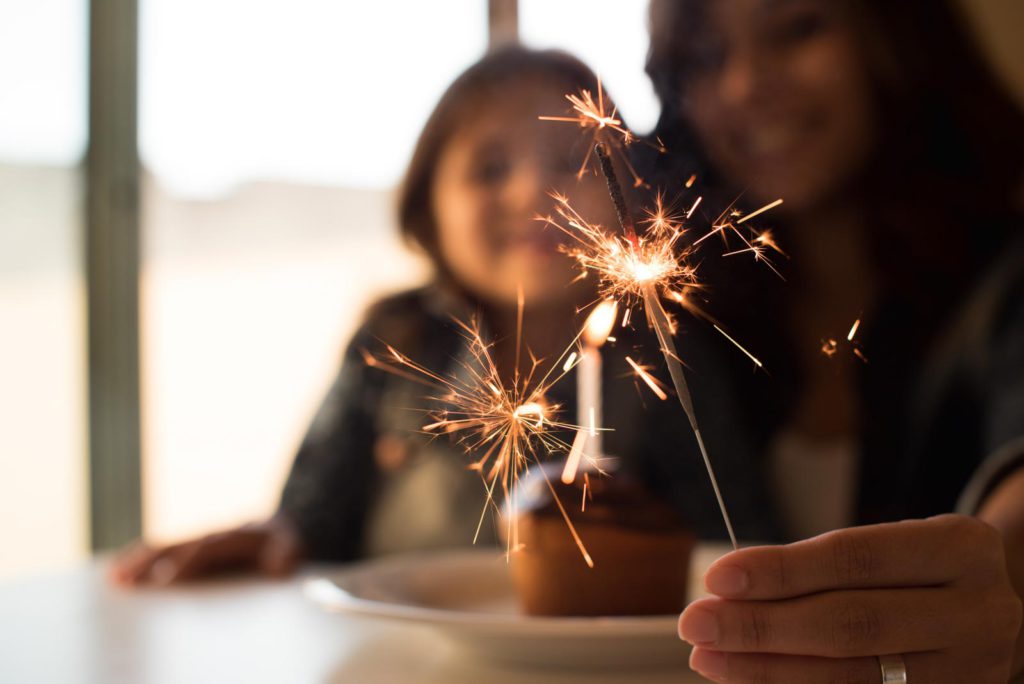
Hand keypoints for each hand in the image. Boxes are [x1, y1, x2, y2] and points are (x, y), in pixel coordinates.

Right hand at [109, 514, 302, 585]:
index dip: (189, 561)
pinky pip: (161, 553)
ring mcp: (199, 538)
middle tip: (123, 577)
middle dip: (151, 560)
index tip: (168, 578)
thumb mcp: (291, 550)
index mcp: (236, 535)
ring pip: (163, 548)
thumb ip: (285, 556)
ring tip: (112, 577)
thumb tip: (276, 567)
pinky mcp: (190, 547)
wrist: (284, 526)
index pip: (208, 547)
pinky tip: (119, 575)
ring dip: (138, 560)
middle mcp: (212, 533)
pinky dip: (139, 560)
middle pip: (177, 545)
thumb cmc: (285, 545)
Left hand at [679, 515, 1022, 682]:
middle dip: (761, 625)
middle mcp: (977, 613)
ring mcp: (973, 673)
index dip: (780, 570)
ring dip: (768, 670)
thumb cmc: (920, 576)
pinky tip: (754, 681)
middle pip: (850, 624)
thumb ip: (824, 566)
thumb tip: (730, 587)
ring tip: (710, 658)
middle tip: (696, 623)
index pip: (854, 559)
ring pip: (853, 677)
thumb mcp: (894, 549)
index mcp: (959, 549)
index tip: (717, 577)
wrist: (997, 621)